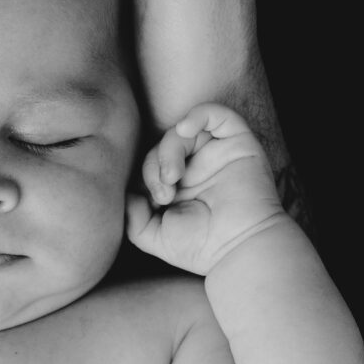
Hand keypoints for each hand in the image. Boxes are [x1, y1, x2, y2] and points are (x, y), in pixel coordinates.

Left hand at [127, 102, 285, 276]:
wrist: (238, 249)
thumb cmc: (201, 247)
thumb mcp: (153, 235)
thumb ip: (132, 216)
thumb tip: (123, 194)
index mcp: (181, 184)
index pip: (152, 161)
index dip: (145, 176)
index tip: (153, 204)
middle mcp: (199, 166)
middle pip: (164, 144)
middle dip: (154, 167)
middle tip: (164, 195)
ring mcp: (218, 154)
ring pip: (184, 129)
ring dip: (169, 149)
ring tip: (172, 177)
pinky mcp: (239, 144)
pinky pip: (218, 113)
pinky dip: (197, 115)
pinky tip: (184, 129)